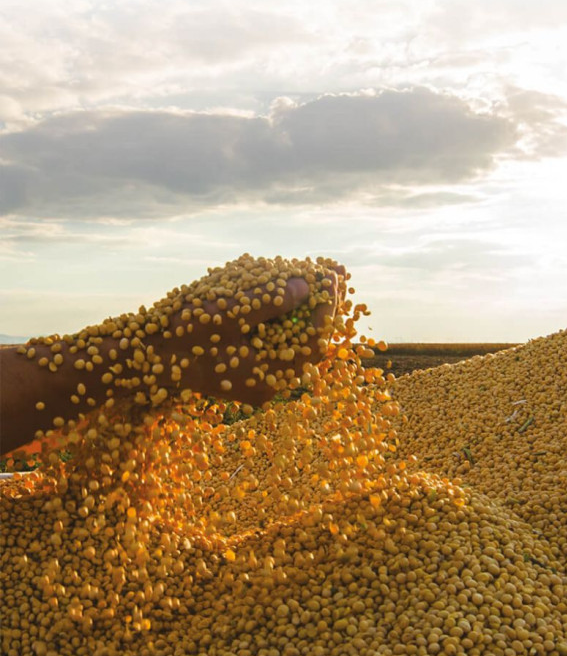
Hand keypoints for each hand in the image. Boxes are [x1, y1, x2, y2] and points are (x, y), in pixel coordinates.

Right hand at [150, 268, 344, 405]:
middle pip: (310, 339)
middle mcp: (271, 384)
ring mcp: (261, 381)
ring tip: (319, 277)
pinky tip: (289, 295)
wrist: (142, 359)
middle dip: (322, 304)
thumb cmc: (180, 333)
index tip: (332, 274)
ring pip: (296, 341)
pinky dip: (287, 319)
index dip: (326, 304)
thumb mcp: (225, 310)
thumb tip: (307, 287)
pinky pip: (279, 344)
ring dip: (307, 309)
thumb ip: (269, 300)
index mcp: (269, 375)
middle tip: (335, 271)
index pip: (313, 338)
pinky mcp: (249, 373)